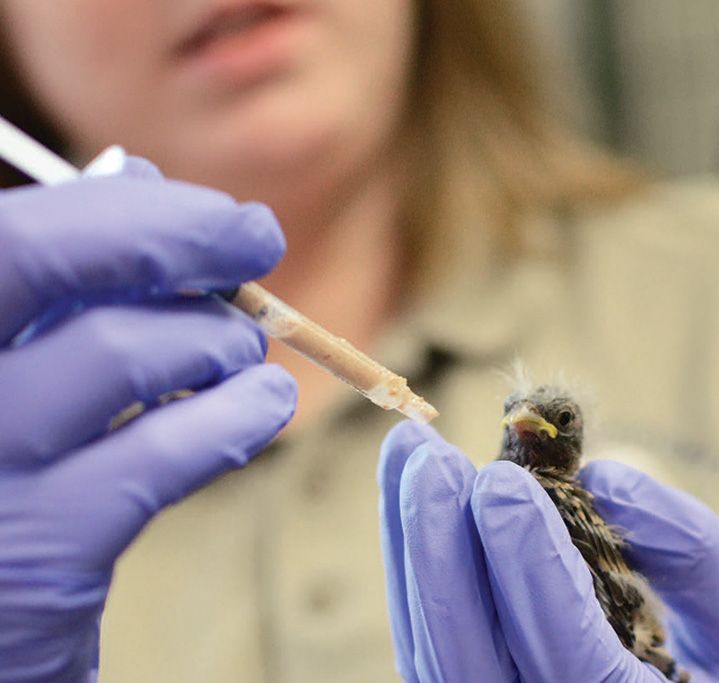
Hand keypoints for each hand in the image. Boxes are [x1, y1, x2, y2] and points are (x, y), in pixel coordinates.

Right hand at [0, 159, 295, 682]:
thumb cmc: (5, 463)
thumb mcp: (11, 361)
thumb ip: (60, 279)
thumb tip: (137, 181)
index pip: (17, 231)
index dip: (130, 210)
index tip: (221, 218)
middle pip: (39, 256)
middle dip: (174, 234)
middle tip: (258, 239)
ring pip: (119, 351)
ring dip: (214, 336)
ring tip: (244, 349)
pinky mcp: (38, 557)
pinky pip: (161, 455)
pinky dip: (235, 415)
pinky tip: (263, 404)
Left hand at [378, 421, 718, 681]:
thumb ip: (693, 552)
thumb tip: (603, 480)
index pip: (566, 655)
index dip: (528, 565)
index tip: (503, 482)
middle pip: (464, 655)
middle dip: (437, 545)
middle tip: (427, 455)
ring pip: (430, 646)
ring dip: (411, 544)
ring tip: (407, 456)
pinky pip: (427, 640)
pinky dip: (413, 566)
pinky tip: (413, 502)